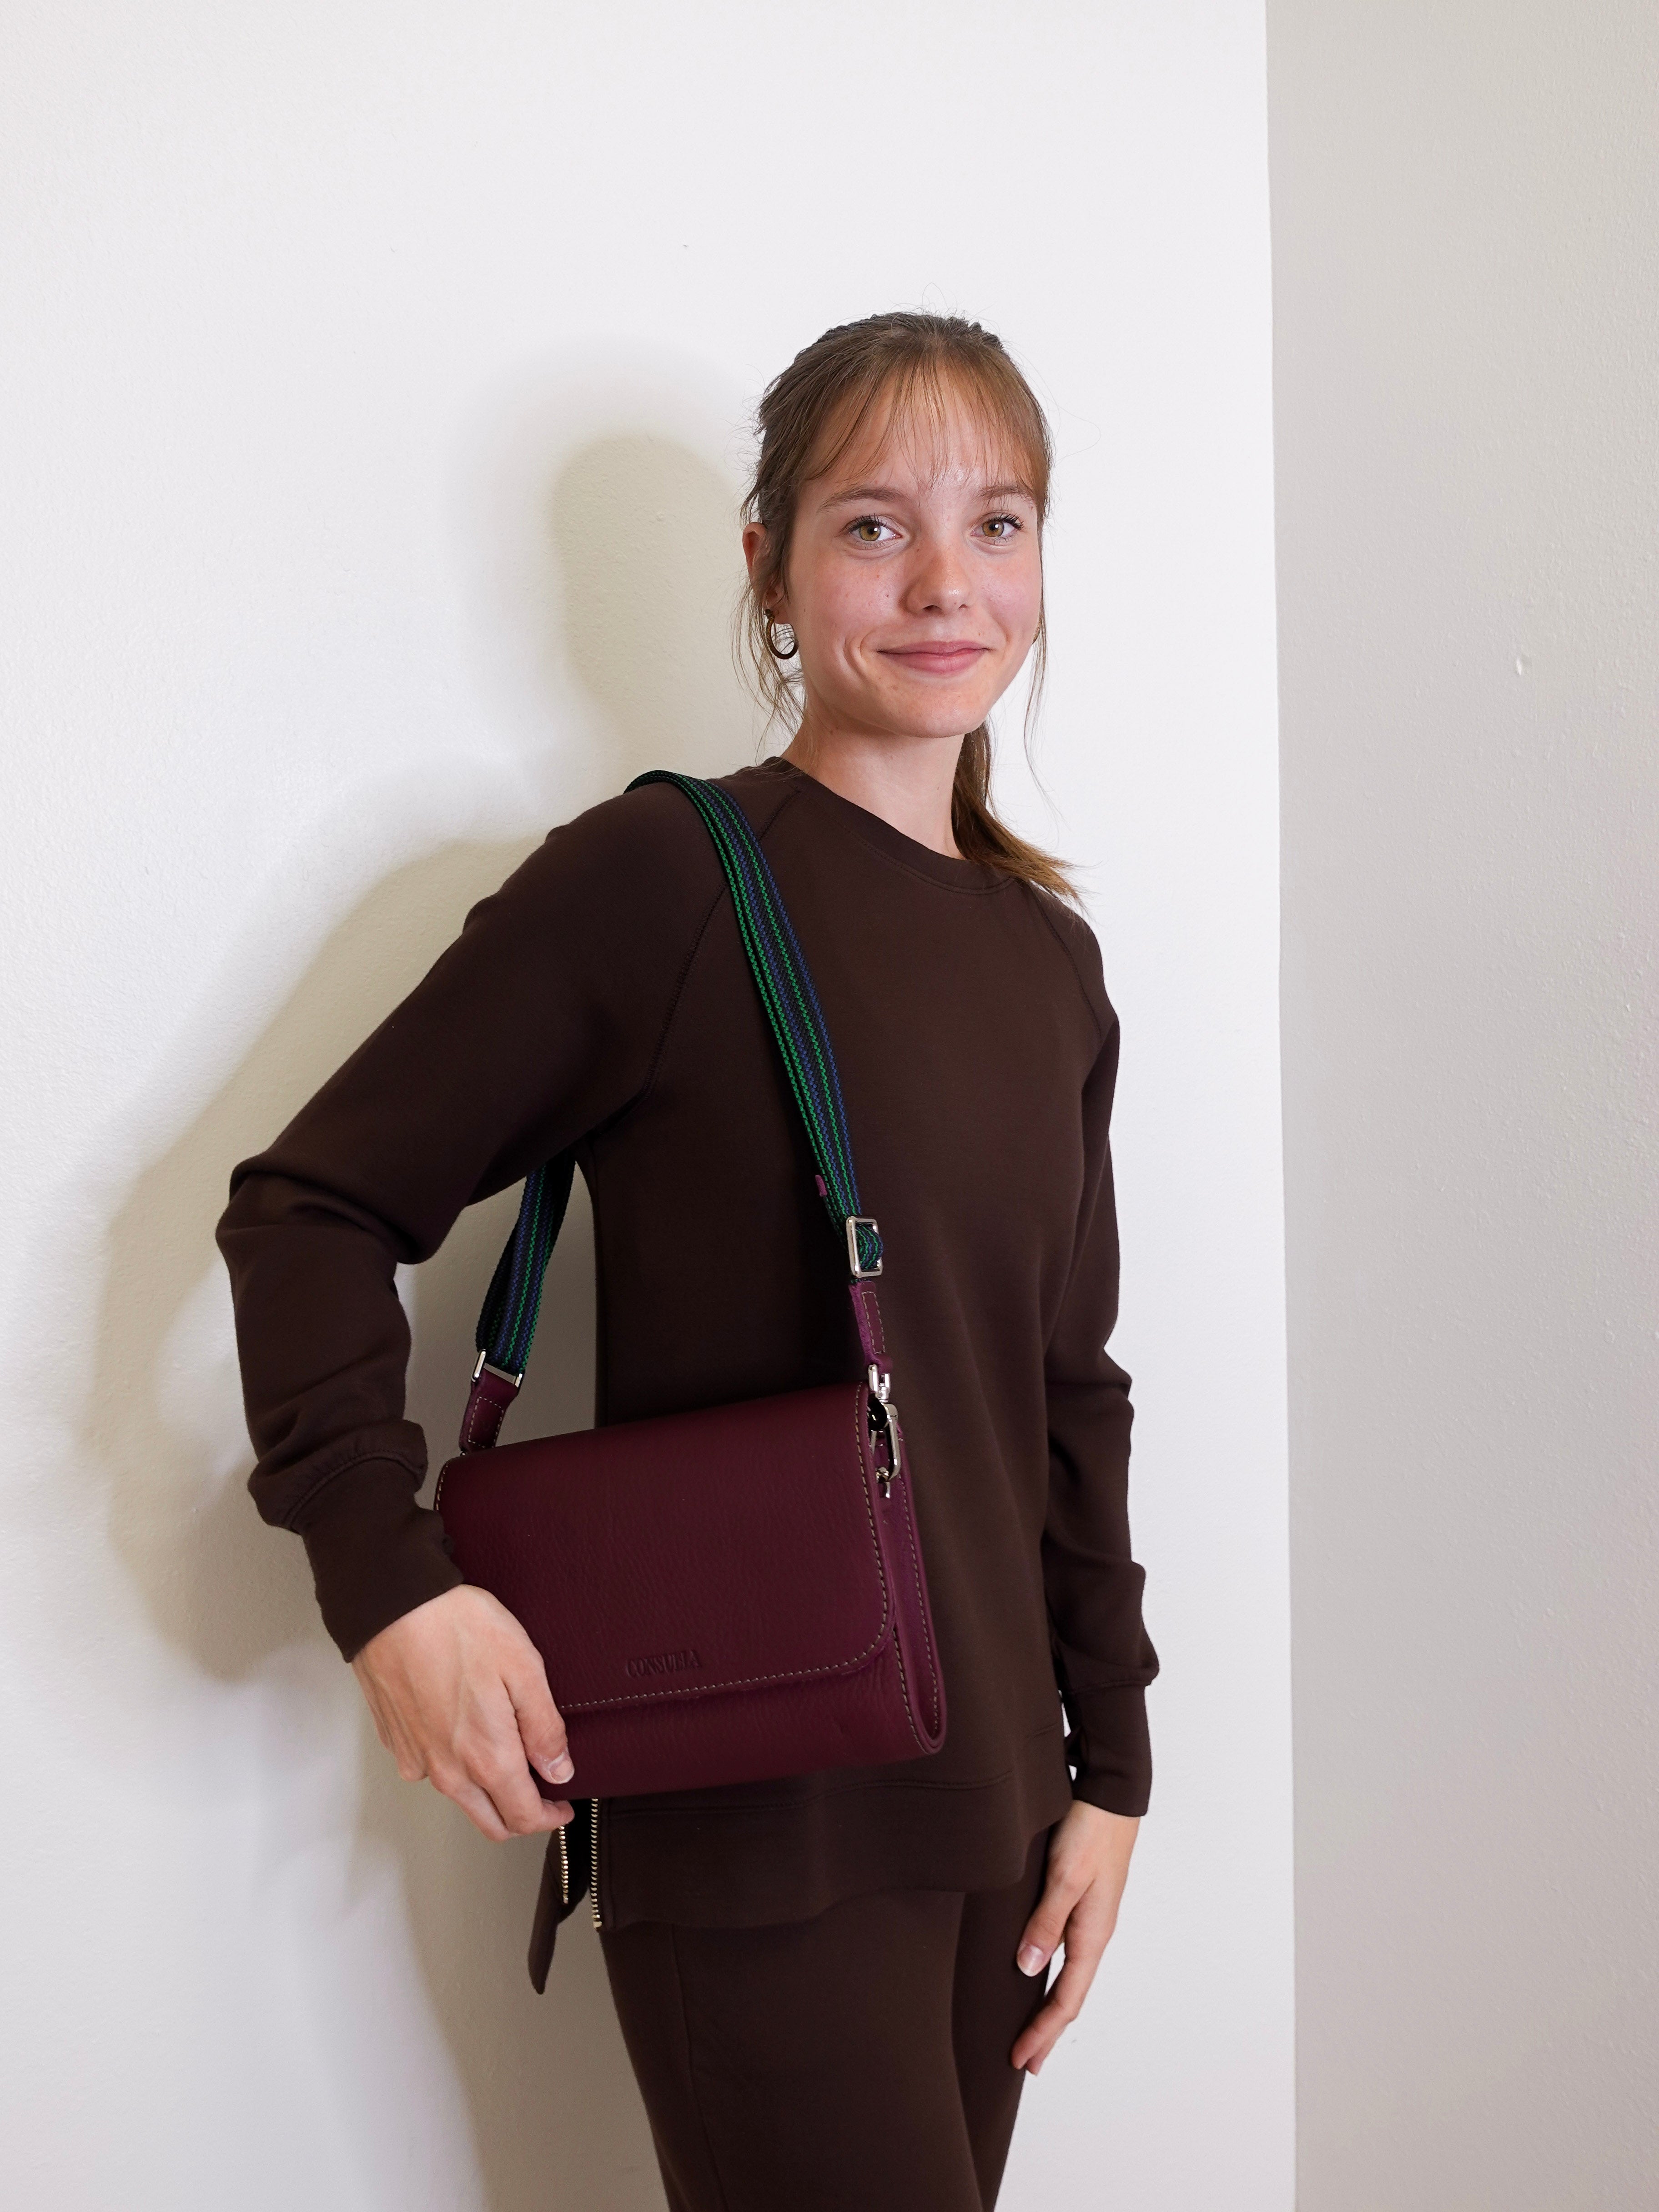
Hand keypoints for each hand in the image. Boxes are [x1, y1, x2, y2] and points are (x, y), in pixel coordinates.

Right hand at [351, 1585, 574, 1841]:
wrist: (393, 1606)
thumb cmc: (458, 1628)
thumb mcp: (524, 1669)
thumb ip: (545, 1728)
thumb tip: (560, 1769)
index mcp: (486, 1757)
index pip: (523, 1817)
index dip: (549, 1818)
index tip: (562, 1806)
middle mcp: (448, 1771)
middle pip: (490, 1822)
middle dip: (520, 1817)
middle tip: (541, 1793)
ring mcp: (418, 1759)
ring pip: (461, 1797)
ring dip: (486, 1791)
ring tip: (504, 1752)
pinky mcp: (396, 1744)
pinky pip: (432, 1770)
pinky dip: (454, 1765)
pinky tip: (464, 1730)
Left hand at [1010, 1800, 1138, 2074]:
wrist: (1111, 1794)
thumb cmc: (1090, 1830)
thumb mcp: (1065, 1875)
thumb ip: (1046, 1921)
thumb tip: (1028, 1969)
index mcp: (1092, 1934)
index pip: (1066, 1999)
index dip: (1042, 2032)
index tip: (1019, 2059)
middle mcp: (1093, 1932)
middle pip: (1070, 1995)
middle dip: (1048, 2031)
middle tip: (1025, 2061)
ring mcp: (1089, 1918)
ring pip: (1069, 1975)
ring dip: (1050, 2006)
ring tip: (1031, 2029)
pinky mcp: (1082, 1901)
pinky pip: (1067, 1953)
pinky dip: (1053, 1975)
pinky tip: (1039, 1972)